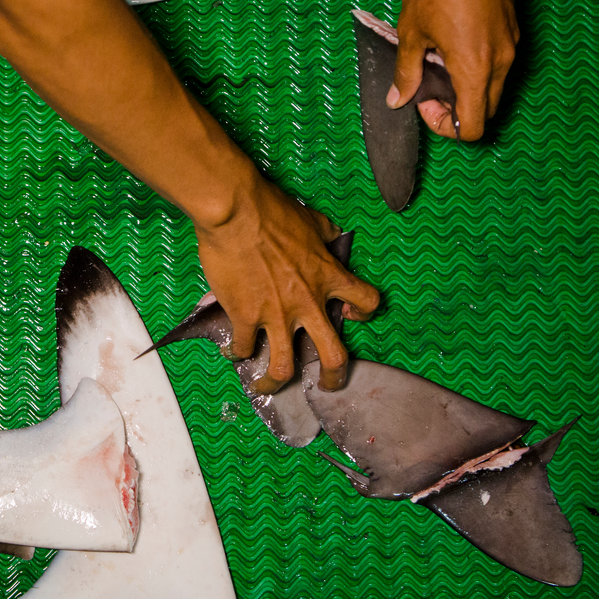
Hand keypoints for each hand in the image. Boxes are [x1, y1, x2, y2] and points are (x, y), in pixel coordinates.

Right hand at [196, 177, 379, 393]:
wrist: (236, 214)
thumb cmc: (272, 211)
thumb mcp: (310, 219)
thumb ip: (324, 233)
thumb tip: (332, 235)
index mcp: (327, 277)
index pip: (366, 301)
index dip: (364, 311)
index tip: (351, 314)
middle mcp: (307, 303)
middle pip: (333, 356)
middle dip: (332, 378)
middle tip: (325, 385)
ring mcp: (276, 315)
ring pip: (284, 368)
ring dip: (275, 384)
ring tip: (267, 387)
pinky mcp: (245, 317)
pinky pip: (244, 347)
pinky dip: (237, 354)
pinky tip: (232, 352)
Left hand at [389, 0, 516, 140]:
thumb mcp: (411, 32)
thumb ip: (406, 72)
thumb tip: (398, 99)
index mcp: (475, 68)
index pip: (473, 126)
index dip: (445, 127)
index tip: (423, 104)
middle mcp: (501, 60)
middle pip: (486, 108)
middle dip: (455, 109)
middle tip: (425, 90)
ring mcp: (510, 41)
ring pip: (491, 84)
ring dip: (464, 86)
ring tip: (433, 62)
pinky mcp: (510, 24)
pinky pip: (496, 59)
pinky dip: (474, 64)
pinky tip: (447, 42)